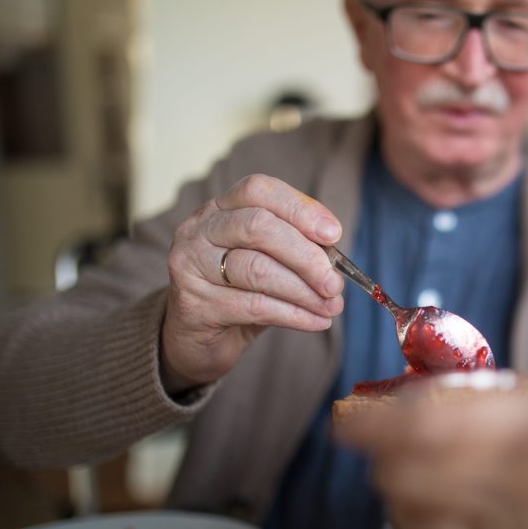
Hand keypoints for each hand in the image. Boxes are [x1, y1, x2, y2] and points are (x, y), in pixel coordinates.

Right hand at [161, 174, 344, 391]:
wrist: (199, 338)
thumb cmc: (241, 293)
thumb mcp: (270, 262)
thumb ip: (297, 251)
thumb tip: (337, 262)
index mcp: (220, 208)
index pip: (258, 190)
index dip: (300, 208)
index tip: (334, 233)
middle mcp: (199, 229)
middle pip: (258, 227)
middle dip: (306, 256)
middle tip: (335, 282)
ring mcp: (190, 264)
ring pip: (257, 269)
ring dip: (304, 291)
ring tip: (332, 307)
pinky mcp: (193, 304)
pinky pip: (254, 306)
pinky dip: (293, 315)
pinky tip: (316, 322)